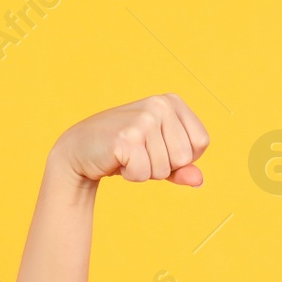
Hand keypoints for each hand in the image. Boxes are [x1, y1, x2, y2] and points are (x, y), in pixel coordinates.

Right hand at [49, 93, 209, 186]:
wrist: (80, 148)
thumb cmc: (124, 150)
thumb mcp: (158, 155)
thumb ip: (181, 168)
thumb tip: (198, 180)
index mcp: (172, 102)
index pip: (201, 142)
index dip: (183, 157)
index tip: (158, 149)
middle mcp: (159, 105)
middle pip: (184, 158)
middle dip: (163, 166)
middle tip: (139, 153)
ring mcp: (143, 119)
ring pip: (164, 168)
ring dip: (145, 172)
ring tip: (127, 156)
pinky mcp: (126, 138)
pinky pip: (143, 173)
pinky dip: (131, 175)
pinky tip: (118, 160)